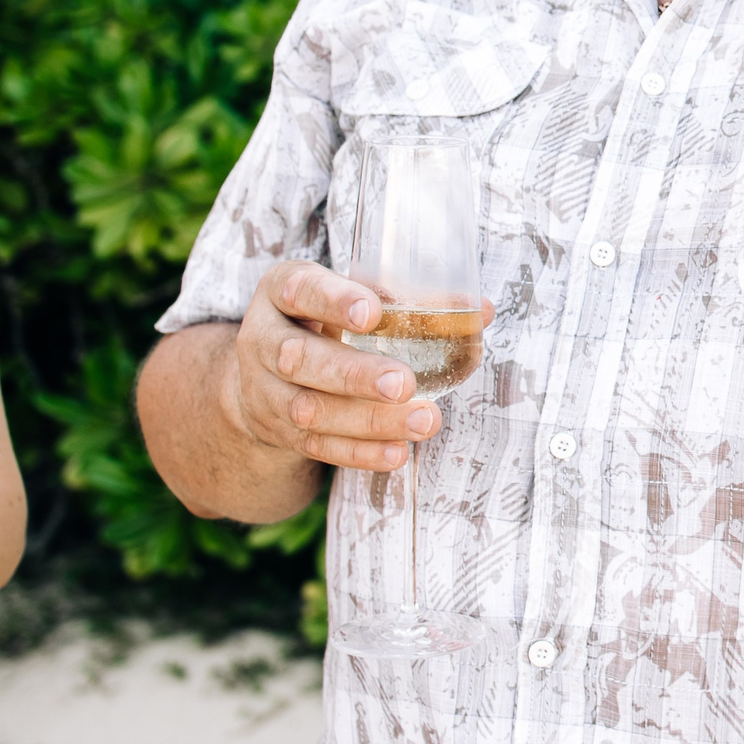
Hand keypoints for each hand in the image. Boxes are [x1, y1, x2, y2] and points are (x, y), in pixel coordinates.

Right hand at [226, 259, 475, 471]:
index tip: (373, 311)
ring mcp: (265, 391)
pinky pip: (317, 447)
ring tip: (423, 420)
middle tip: (404, 383)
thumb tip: (481, 309)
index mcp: (281, 292)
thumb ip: (407, 299)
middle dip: (354, 373)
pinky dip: (359, 453)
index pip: (299, 290)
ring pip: (309, 410)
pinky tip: (397, 452)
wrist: (262, 376)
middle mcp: (263, 340)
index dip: (333, 300)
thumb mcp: (346, 297)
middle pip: (299, 358)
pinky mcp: (278, 431)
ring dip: (369, 420)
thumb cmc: (322, 322)